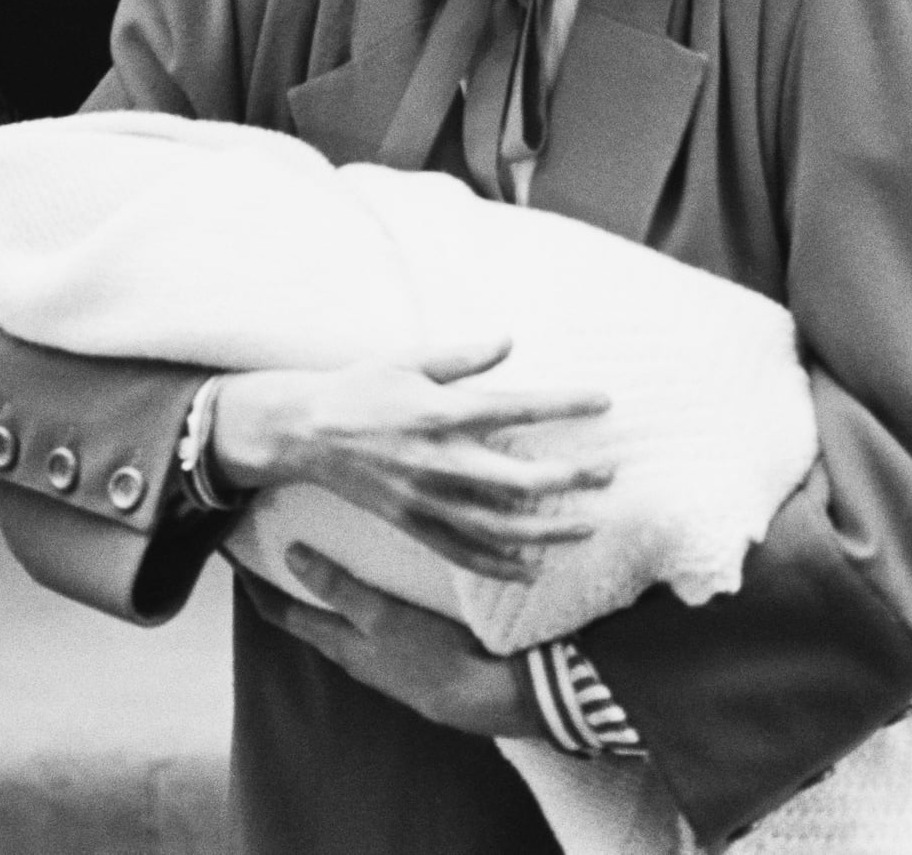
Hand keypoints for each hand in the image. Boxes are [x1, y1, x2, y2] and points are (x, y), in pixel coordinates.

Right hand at [211, 339, 611, 582]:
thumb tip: (509, 341)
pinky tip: (532, 569)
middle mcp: (439, 461)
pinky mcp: (412, 523)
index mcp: (441, 412)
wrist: (303, 432)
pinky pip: (462, 553)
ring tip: (587, 526)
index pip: (518, 408)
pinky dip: (499, 566)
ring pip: (499, 527)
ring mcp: (426, 499)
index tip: (604, 402)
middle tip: (608, 473)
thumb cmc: (359, 388)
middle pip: (521, 479)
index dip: (565, 405)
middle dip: (571, 479)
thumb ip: (462, 356)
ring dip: (548, 530)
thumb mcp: (408, 359)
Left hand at [244, 544, 545, 738]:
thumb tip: (291, 554)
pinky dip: (350, 602)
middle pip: (303, 618)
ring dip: (316, 595)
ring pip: (334, 623)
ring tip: (312, 560)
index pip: (281, 613)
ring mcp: (376, 659)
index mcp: (338, 642)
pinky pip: (363, 626)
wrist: (482, 696)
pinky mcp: (402, 658)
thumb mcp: (382, 615)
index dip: (255, 587)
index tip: (233, 558)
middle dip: (282, 587)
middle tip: (267, 549)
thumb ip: (338, 587)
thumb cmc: (431, 654)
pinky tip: (367, 588)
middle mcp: (350, 654)